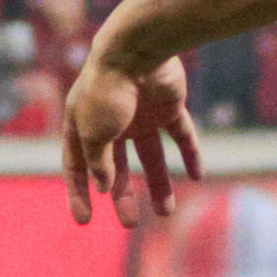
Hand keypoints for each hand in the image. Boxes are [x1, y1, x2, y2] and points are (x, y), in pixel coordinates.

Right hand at [62, 53, 203, 226]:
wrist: (138, 51)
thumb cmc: (107, 91)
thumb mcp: (94, 132)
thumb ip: (99, 162)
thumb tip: (105, 187)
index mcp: (82, 124)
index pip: (77, 165)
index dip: (79, 193)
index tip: (84, 220)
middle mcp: (111, 121)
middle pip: (118, 167)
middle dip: (124, 196)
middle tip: (129, 225)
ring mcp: (142, 114)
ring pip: (151, 156)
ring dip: (159, 183)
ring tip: (165, 212)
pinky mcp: (169, 106)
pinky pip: (182, 135)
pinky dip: (191, 154)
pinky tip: (198, 176)